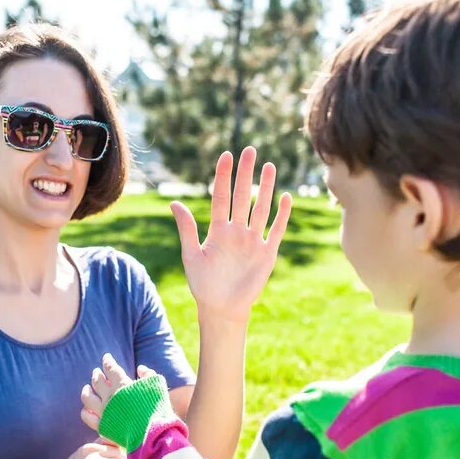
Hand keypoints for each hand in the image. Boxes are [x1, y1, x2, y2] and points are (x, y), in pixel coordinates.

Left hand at [80, 355, 154, 432]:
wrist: (152, 433)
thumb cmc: (157, 408)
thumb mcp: (157, 386)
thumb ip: (148, 374)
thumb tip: (140, 368)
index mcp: (122, 384)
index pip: (110, 368)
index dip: (107, 361)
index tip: (106, 357)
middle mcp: (110, 396)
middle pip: (97, 380)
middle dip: (97, 374)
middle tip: (97, 371)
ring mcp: (104, 411)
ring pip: (87, 397)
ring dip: (87, 390)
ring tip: (87, 388)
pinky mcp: (102, 426)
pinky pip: (87, 416)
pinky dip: (85, 410)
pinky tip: (87, 408)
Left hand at [170, 147, 291, 322]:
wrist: (221, 308)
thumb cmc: (203, 284)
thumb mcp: (191, 255)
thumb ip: (186, 229)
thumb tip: (173, 202)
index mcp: (218, 230)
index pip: (221, 197)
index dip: (223, 176)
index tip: (226, 155)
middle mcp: (236, 231)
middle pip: (242, 196)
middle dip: (245, 174)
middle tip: (249, 150)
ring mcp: (253, 241)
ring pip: (260, 209)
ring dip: (265, 188)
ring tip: (269, 166)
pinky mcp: (267, 253)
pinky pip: (276, 230)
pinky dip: (281, 215)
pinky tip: (285, 197)